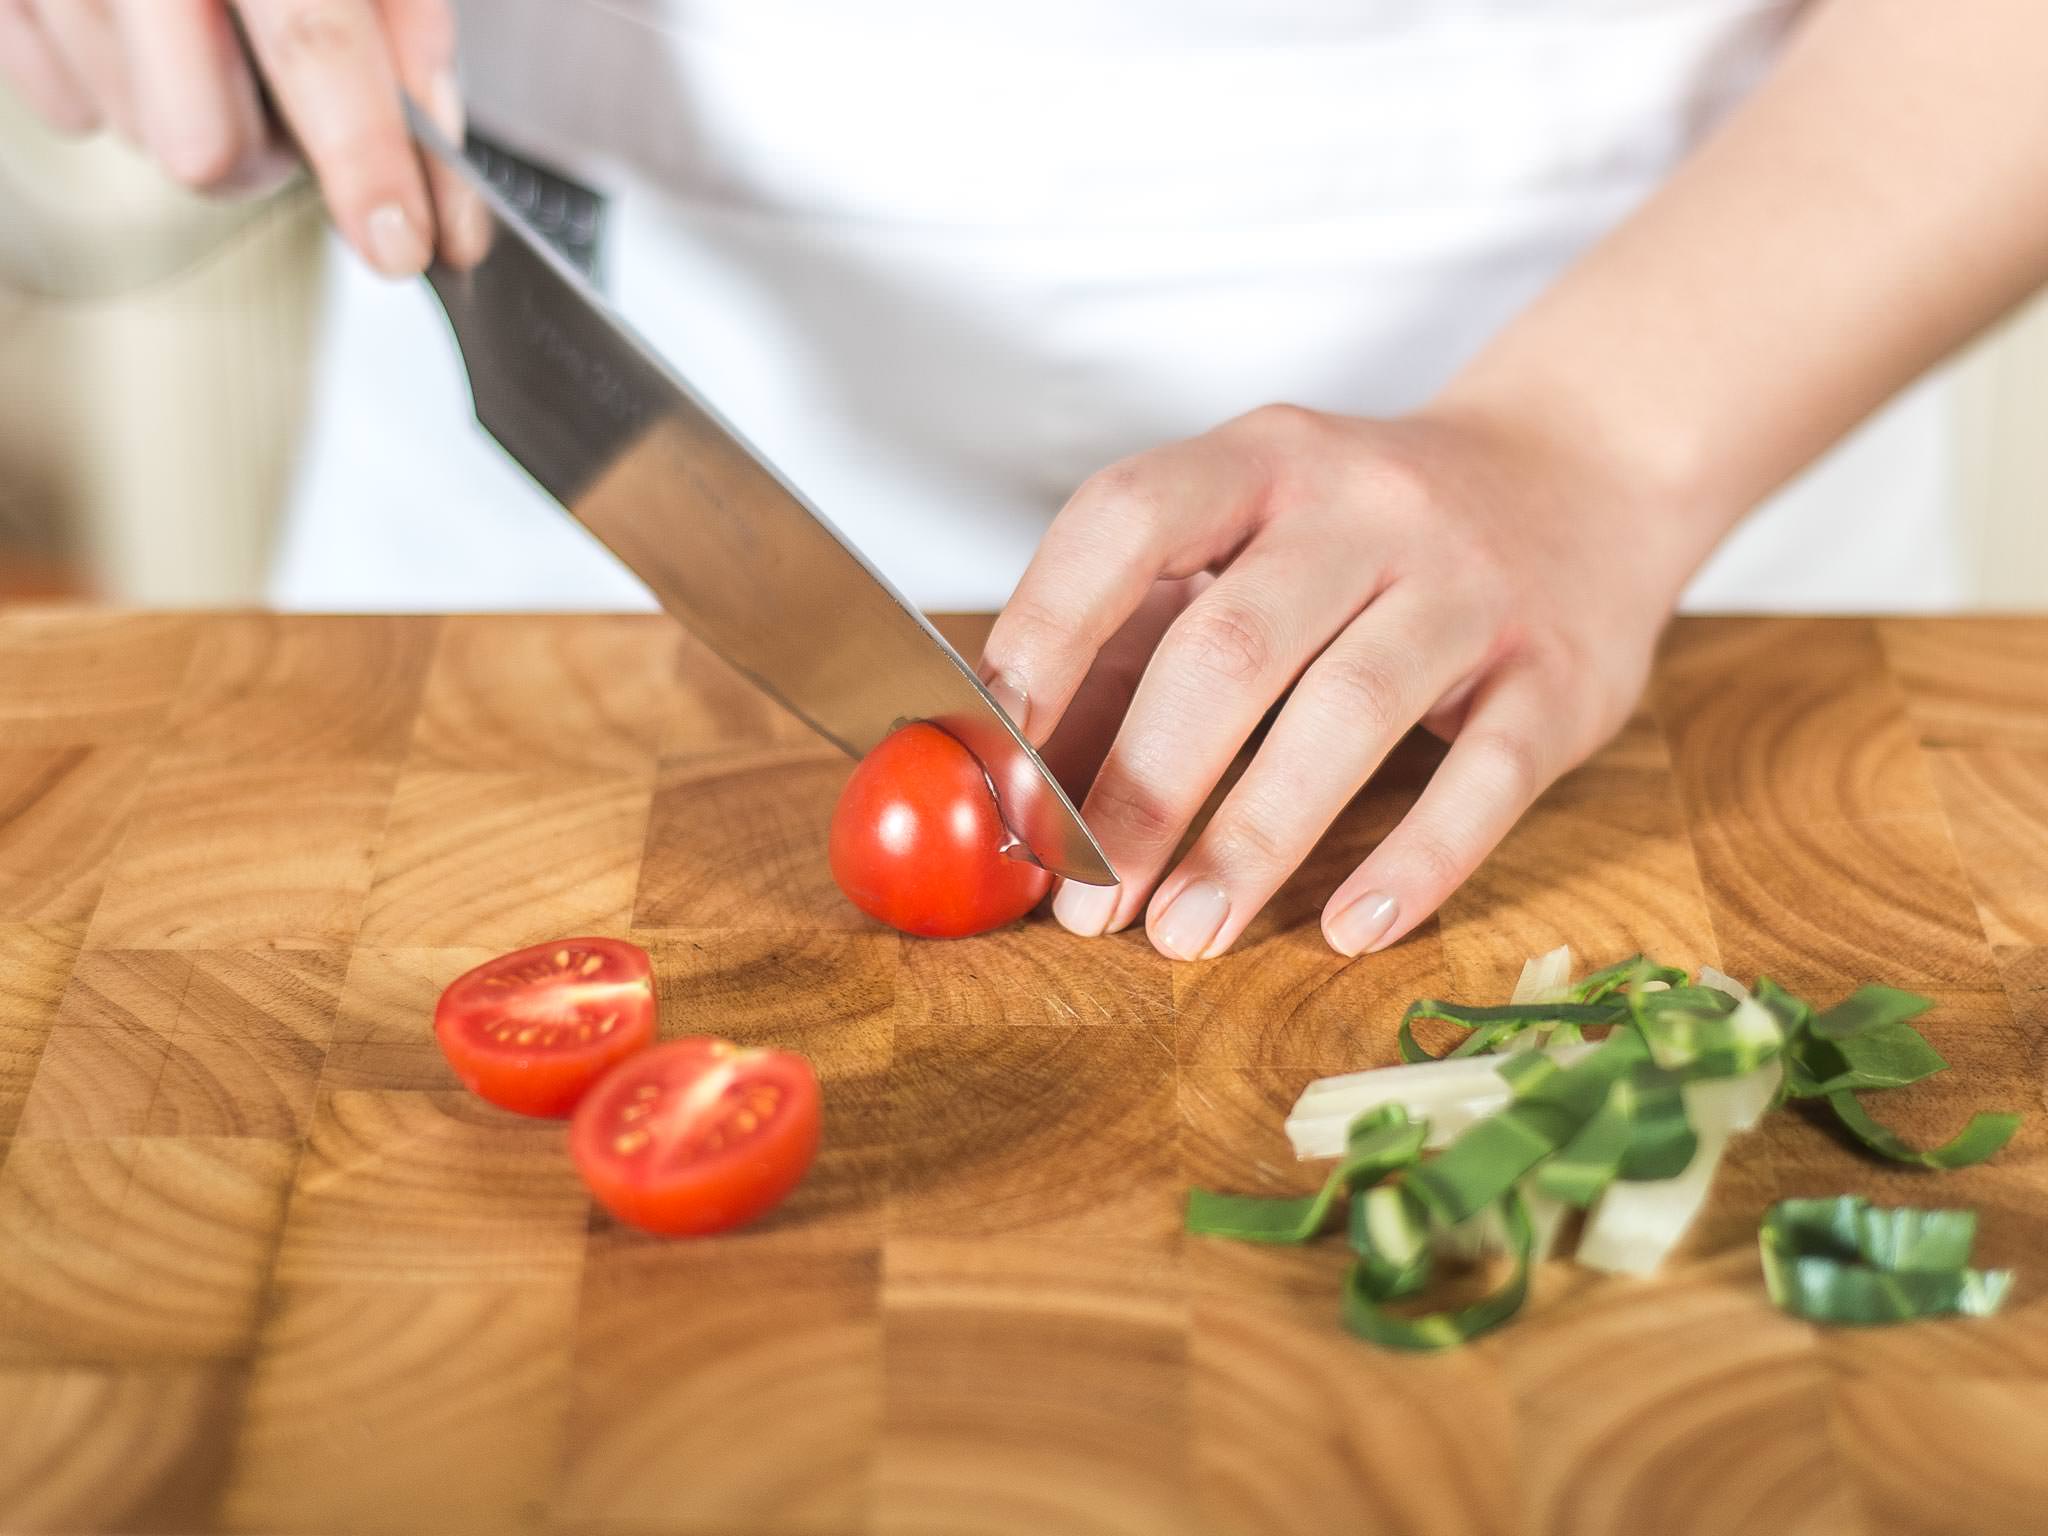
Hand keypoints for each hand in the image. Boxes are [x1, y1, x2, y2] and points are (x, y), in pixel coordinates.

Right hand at [0, 0, 483, 273]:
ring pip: (135, 133)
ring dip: (197, 112)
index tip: (402, 242)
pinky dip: (122, 86)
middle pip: (200, 140)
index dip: (366, 160)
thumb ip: (407, 24)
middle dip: (267, 157)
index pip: (312, 44)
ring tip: (210, 34)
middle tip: (290, 104)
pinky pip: (66, 104)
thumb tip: (439, 163)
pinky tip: (144, 28)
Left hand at [979, 403, 1692, 960]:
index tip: (993, 747)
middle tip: (1085, 898)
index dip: (1047, 628)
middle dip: (1143, 786)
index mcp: (1262, 461)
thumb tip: (1015, 778)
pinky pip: (1485, 777)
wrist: (1587, 470)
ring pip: (1349, 713)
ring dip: (1252, 840)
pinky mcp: (1559, 673)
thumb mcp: (1255, 537)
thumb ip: (1140, 637)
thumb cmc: (1370, 534)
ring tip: (1183, 935)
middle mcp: (1365, 506)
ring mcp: (1470, 586)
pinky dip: (1414, 861)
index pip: (1128, 519)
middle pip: (1231, 645)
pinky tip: (1349, 928)